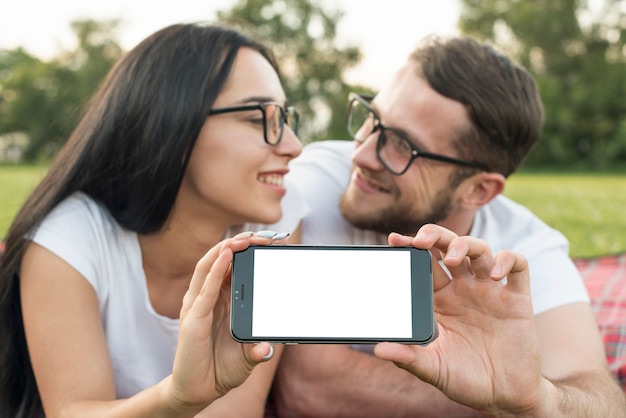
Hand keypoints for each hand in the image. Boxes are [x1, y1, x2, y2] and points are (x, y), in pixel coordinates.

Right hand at [164, 233, 277, 412]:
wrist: (199, 390)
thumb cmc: (222, 368)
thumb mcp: (249, 355)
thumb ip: (259, 347)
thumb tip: (270, 345)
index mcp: (221, 300)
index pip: (233, 267)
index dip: (248, 252)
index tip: (270, 243)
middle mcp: (207, 298)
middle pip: (221, 261)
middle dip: (240, 244)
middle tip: (262, 235)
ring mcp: (197, 306)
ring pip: (209, 267)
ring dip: (227, 249)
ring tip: (245, 238)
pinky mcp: (193, 318)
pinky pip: (205, 288)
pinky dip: (216, 269)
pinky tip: (228, 255)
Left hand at [375, 224, 544, 414]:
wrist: (506, 397)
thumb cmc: (466, 380)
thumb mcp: (434, 369)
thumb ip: (409, 358)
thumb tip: (379, 349)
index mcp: (441, 300)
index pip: (424, 264)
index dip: (411, 248)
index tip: (394, 240)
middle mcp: (465, 289)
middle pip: (449, 247)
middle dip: (435, 236)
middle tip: (419, 240)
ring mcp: (491, 291)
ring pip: (480, 250)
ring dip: (465, 245)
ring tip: (453, 258)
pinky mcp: (518, 299)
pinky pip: (518, 266)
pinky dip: (507, 260)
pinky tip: (494, 274)